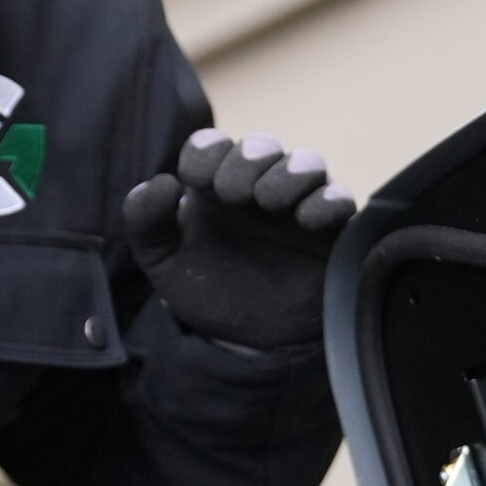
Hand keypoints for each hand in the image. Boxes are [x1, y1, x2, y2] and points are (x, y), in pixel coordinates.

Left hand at [123, 129, 354, 350]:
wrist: (248, 340)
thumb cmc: (207, 288)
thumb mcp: (162, 261)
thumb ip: (145, 221)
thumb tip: (163, 182)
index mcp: (212, 185)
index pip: (210, 146)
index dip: (205, 152)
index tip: (196, 179)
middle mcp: (257, 185)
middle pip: (260, 146)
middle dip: (245, 161)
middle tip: (233, 194)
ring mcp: (298, 204)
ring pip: (306, 163)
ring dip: (289, 172)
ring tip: (269, 201)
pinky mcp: (333, 230)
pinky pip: (340, 200)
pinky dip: (327, 201)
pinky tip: (308, 219)